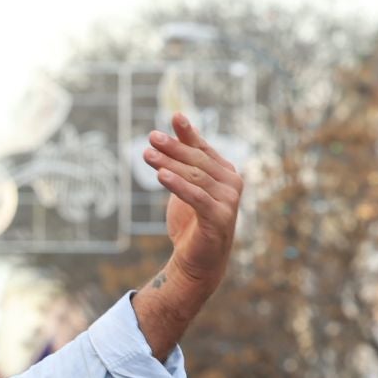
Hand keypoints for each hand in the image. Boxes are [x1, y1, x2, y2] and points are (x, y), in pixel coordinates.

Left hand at [142, 113, 241, 285]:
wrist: (197, 261)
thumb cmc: (191, 221)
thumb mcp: (185, 187)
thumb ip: (182, 164)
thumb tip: (169, 137)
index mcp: (224, 172)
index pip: (203, 148)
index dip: (188, 133)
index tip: (174, 116)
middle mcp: (231, 182)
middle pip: (197, 160)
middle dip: (173, 148)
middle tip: (150, 137)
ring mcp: (228, 200)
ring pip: (195, 177)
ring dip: (169, 164)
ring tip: (146, 155)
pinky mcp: (219, 218)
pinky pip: (197, 197)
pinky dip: (178, 185)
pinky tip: (160, 175)